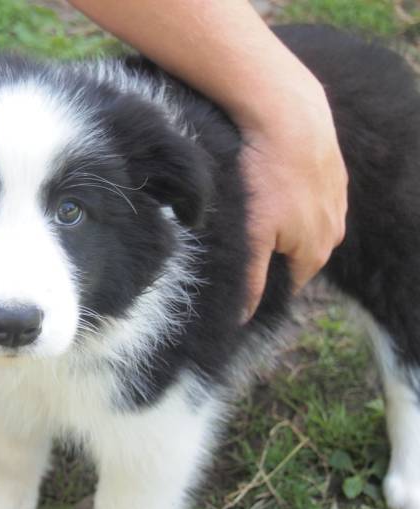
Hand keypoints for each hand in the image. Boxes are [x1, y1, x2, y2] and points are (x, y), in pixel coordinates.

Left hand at [239, 93, 347, 320]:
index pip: (289, 284)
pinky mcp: (333, 174)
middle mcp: (334, 231)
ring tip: (257, 209)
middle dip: (273, 253)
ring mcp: (337, 201)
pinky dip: (291, 196)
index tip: (243, 274)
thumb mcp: (253, 237)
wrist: (290, 119)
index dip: (264, 283)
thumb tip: (243, 317)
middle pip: (298, 255)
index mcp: (316, 252)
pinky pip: (309, 198)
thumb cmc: (268, 179)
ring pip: (304, 225)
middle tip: (245, 238)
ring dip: (283, 223)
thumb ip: (251, 279)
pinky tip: (272, 186)